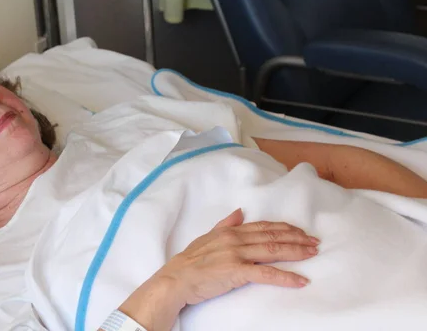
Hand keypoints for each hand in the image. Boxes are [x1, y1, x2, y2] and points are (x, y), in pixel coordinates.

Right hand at [117, 209, 318, 330]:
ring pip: (273, 250)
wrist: (176, 279)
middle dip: (296, 238)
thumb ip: (225, 224)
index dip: (285, 228)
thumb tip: (239, 211)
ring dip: (296, 252)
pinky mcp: (236, 272)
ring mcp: (236, 255)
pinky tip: (300, 280)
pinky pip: (265, 273)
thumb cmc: (190, 262)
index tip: (301, 231)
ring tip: (312, 254)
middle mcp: (235, 239)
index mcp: (230, 231)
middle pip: (273, 236)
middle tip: (315, 243)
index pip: (263, 226)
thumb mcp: (207, 237)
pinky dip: (285, 277)